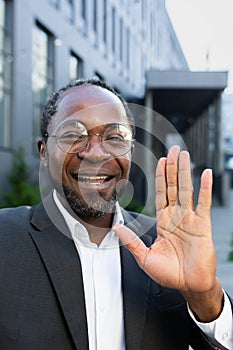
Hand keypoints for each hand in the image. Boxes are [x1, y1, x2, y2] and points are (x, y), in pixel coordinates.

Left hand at [114, 145, 215, 292]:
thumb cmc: (169, 274)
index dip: (160, 176)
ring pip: (186, 189)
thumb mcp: (144, 257)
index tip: (161, 161)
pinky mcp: (202, 225)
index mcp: (163, 222)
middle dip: (173, 167)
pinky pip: (204, 203)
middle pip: (173, 186)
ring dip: (185, 171)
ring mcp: (190, 219)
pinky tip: (205, 174)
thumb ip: (131, 241)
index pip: (160, 193)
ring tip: (184, 154)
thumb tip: (116, 227)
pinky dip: (205, 188)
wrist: (189, 286)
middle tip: (174, 149)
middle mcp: (177, 216)